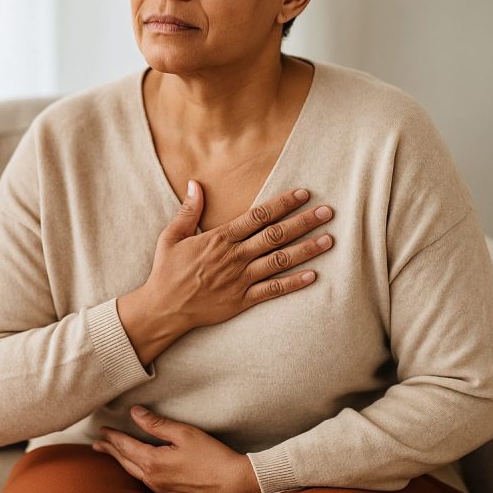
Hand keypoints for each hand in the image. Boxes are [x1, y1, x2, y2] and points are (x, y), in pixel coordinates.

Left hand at [92, 405, 260, 492]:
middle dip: (110, 450)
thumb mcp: (184, 433)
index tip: (102, 429)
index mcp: (153, 462)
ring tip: (110, 453)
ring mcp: (160, 488)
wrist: (232, 483)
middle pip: (124, 461)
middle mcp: (152, 478)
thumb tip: (135, 413)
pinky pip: (144, 479)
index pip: (125, 446)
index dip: (112, 437)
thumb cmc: (211, 456)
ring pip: (133, 472)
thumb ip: (157, 423)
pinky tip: (136, 466)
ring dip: (120, 460)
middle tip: (97, 443)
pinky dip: (133, 468)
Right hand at [149, 182, 333, 330]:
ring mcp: (240, 279)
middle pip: (275, 235)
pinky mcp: (242, 300)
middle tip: (327, 212)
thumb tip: (195, 183)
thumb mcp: (172, 236)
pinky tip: (313, 275)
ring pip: (279, 261)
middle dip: (303, 222)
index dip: (282, 204)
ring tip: (328, 240)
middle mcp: (234, 257)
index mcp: (220, 238)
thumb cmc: (167, 271)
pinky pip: (272, 290)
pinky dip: (293, 283)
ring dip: (306, 250)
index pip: (257, 216)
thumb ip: (188, 210)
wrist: (163, 308)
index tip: (302, 194)